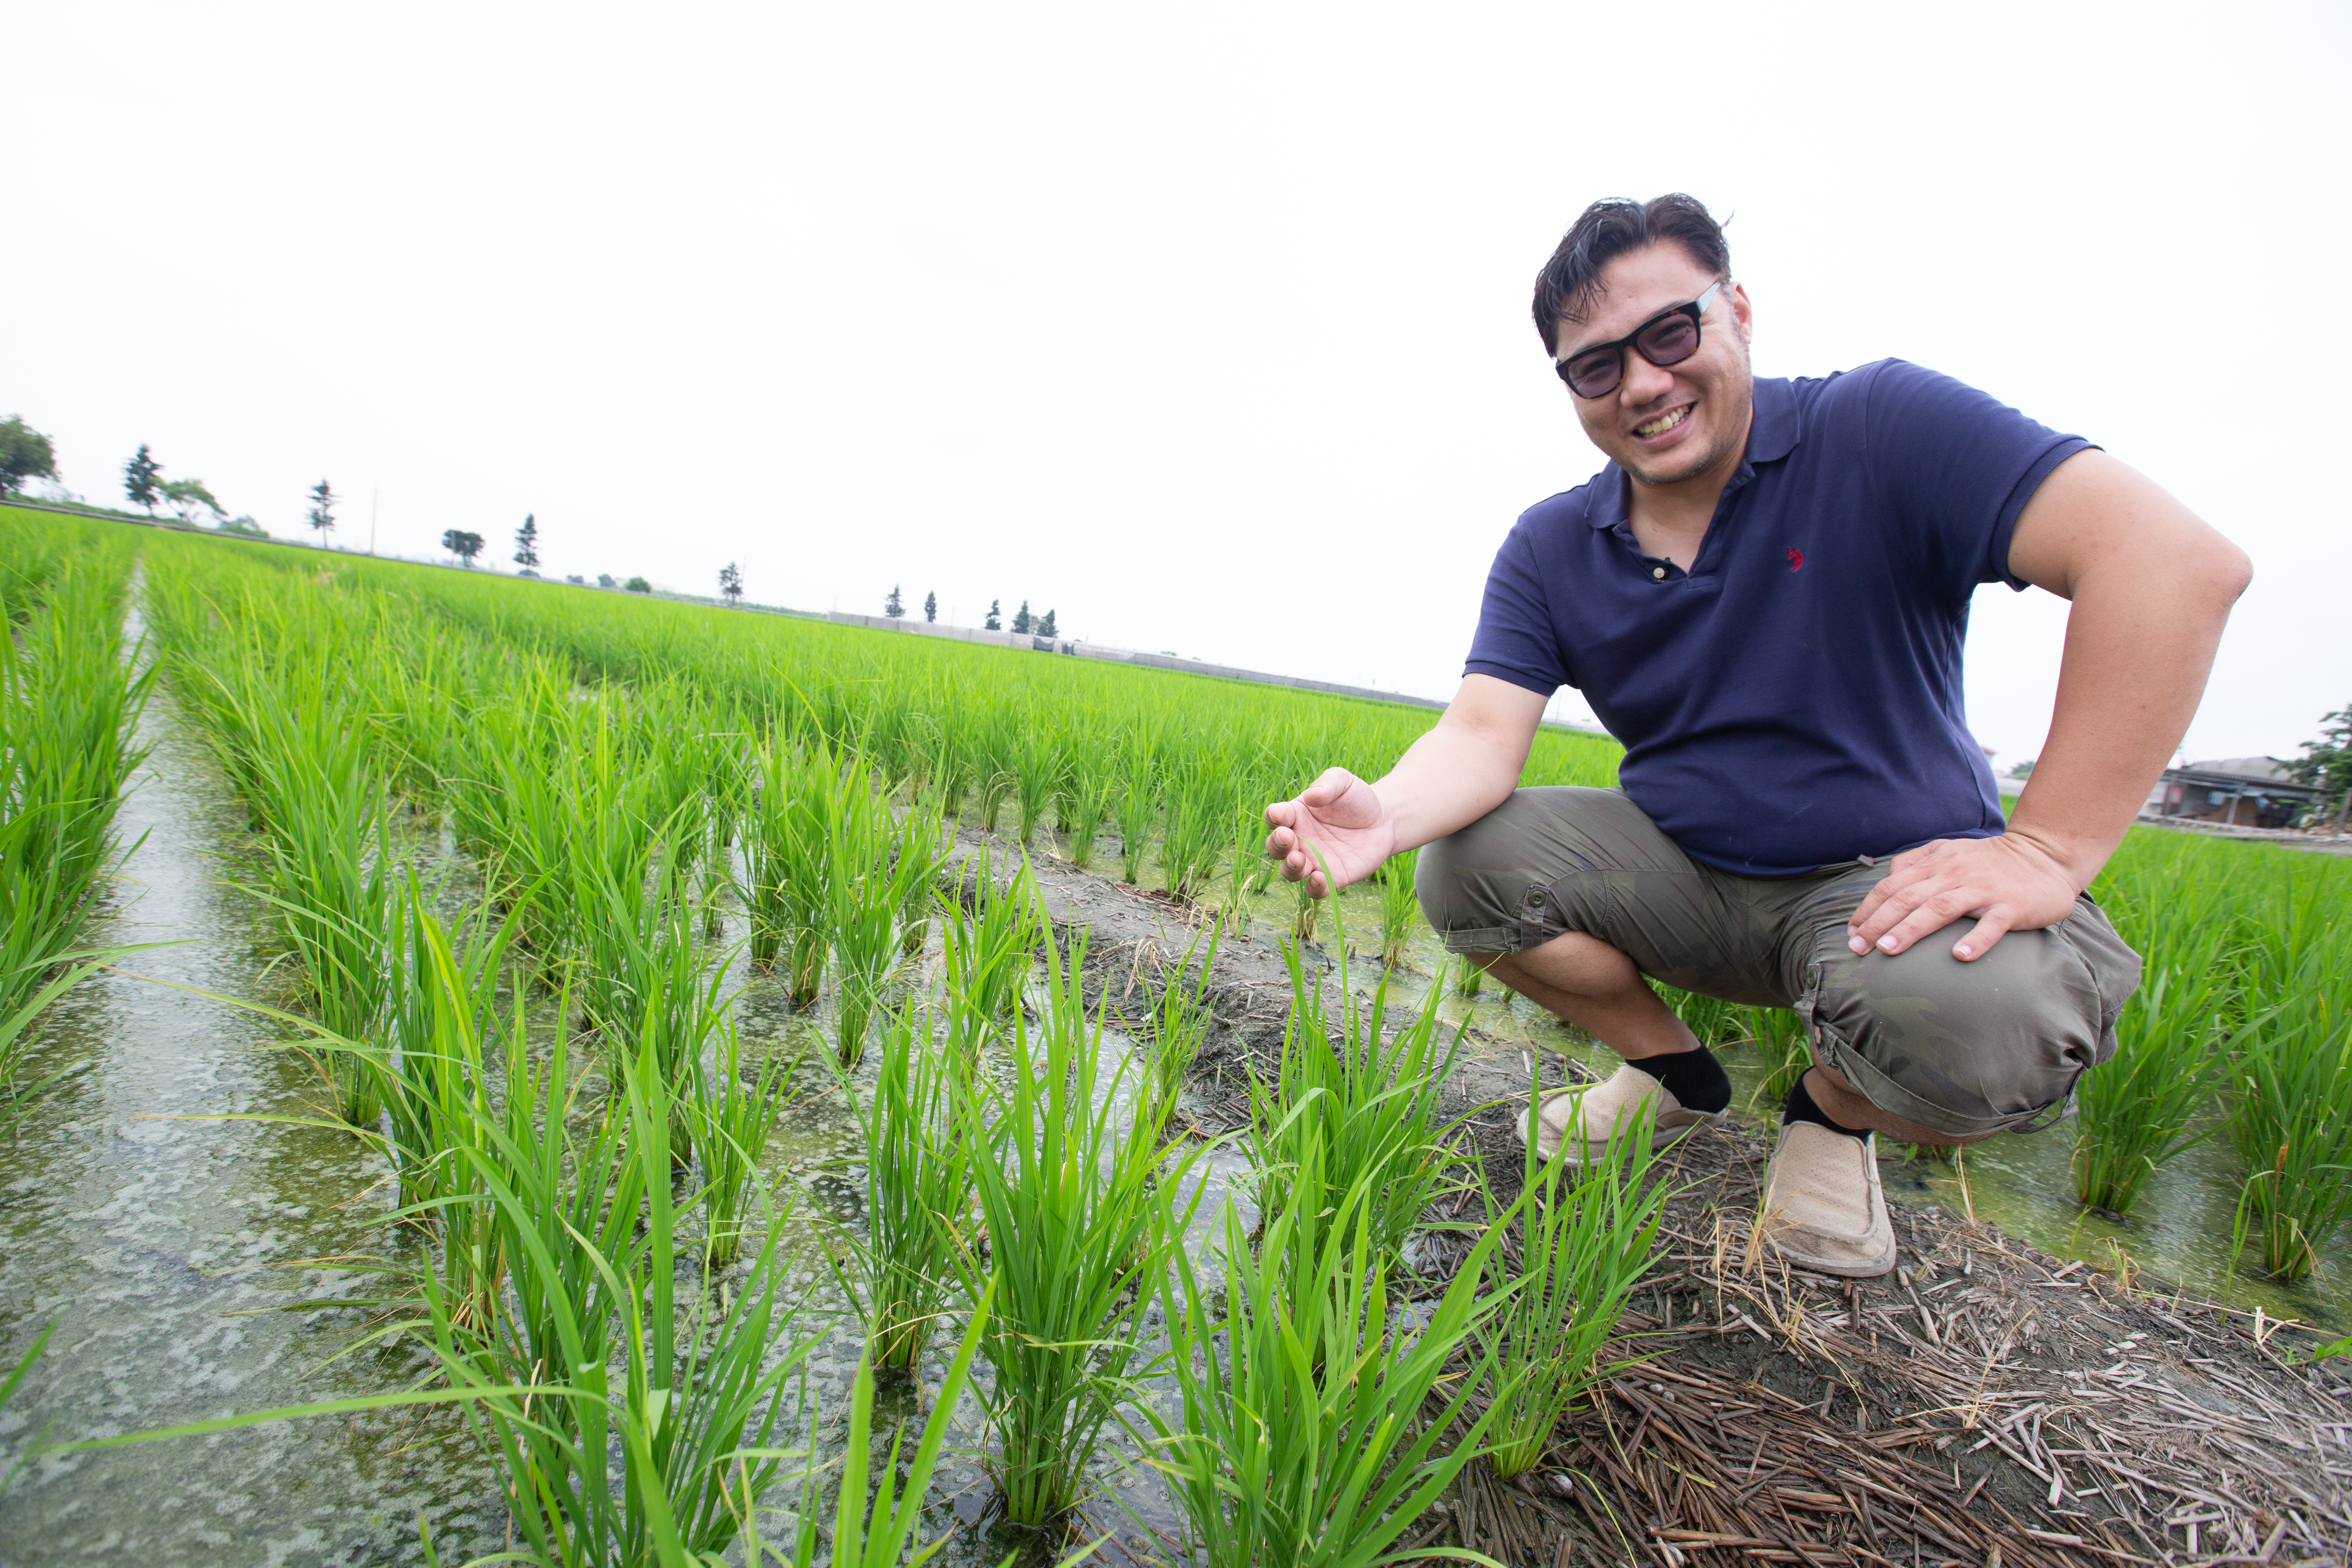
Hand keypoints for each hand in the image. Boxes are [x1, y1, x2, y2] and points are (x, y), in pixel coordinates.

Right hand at [1263, 767, 1396, 896]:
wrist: (1383, 821)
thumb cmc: (1357, 798)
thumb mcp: (1343, 782)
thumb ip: (1327, 785)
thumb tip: (1311, 797)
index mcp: (1296, 815)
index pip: (1275, 817)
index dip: (1273, 816)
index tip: (1280, 814)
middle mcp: (1300, 840)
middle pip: (1276, 847)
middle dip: (1277, 844)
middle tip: (1287, 838)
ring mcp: (1314, 861)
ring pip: (1291, 871)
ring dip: (1290, 868)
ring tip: (1299, 860)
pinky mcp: (1332, 877)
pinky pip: (1316, 889)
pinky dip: (1313, 887)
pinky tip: (1319, 878)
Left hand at [1847, 833, 2082, 961]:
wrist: (2045, 855)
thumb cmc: (1990, 861)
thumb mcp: (1949, 851)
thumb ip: (1916, 861)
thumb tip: (1887, 877)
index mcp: (1936, 863)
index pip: (1892, 886)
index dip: (1868, 909)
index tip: (1851, 933)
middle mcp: (1954, 874)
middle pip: (1908, 898)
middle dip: (1878, 923)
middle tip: (1858, 948)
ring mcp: (1983, 889)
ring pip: (1941, 908)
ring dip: (1912, 929)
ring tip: (1889, 950)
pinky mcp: (2011, 906)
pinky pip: (1992, 924)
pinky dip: (1976, 939)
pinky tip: (1960, 956)